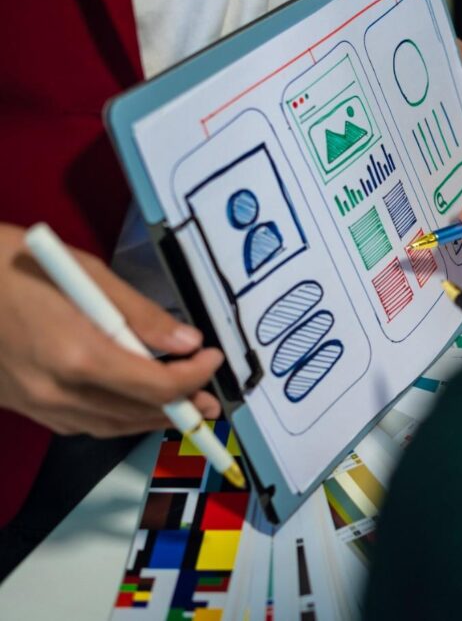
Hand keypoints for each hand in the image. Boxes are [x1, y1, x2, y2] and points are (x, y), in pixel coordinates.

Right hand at [0, 224, 223, 437]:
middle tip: (211, 399)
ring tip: (182, 408)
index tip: (213, 358)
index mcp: (76, 355)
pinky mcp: (21, 405)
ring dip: (150, 419)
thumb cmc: (13, 263)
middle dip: (181, 406)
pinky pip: (80, 424)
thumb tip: (187, 342)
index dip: (194, 377)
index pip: (156, 386)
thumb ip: (140, 314)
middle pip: (136, 413)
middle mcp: (55, 390)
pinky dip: (115, 419)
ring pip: (109, 426)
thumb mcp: (87, 274)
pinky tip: (131, 406)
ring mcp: (34, 403)